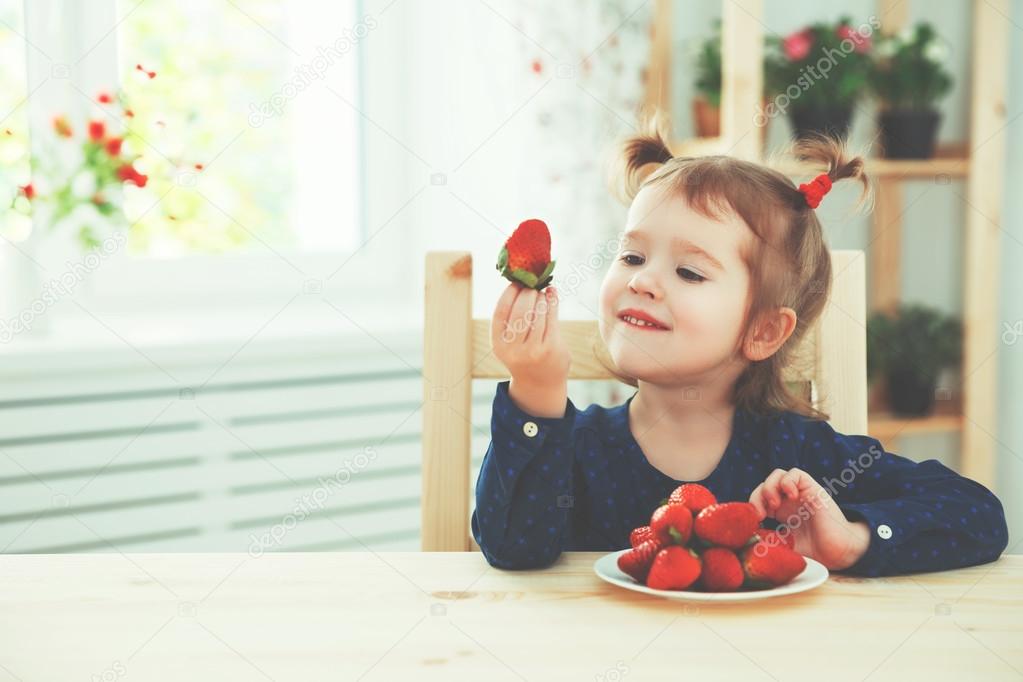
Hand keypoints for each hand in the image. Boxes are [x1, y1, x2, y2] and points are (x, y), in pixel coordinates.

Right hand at [491, 283, 570, 387]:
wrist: (540, 384)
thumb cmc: (523, 354)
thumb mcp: (510, 341)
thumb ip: (511, 317)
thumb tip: (521, 283)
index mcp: (498, 344)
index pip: (501, 311)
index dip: (508, 293)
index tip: (515, 282)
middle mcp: (514, 349)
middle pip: (520, 310)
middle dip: (527, 293)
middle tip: (532, 286)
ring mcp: (533, 350)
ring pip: (537, 313)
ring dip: (540, 297)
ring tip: (541, 293)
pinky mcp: (551, 348)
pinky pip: (551, 318)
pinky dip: (552, 303)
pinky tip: (551, 295)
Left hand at [748, 467, 870, 570]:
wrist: (839, 554)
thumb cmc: (815, 552)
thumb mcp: (784, 547)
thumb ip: (767, 542)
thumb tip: (747, 539)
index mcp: (781, 512)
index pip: (758, 498)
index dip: (752, 505)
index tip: (754, 523)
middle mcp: (789, 500)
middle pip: (764, 484)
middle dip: (757, 497)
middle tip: (761, 515)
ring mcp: (801, 493)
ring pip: (777, 475)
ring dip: (769, 487)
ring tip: (774, 505)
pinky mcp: (813, 489)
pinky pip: (796, 474)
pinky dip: (787, 481)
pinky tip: (790, 497)